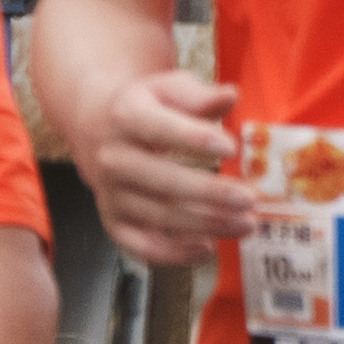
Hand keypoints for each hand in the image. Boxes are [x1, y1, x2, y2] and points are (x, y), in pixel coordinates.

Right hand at [82, 65, 246, 266]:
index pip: (160, 129)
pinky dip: (174, 253)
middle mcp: (112, 157)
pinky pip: (141, 244)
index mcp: (125, 116)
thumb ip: (200, 95)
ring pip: (160, 214)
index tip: (231, 148)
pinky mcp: (112, 219)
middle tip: (248, 199)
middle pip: (163, 180)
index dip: (195, 139)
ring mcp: (110, 192)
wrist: (95, 126)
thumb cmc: (144, 107)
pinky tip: (207, 249)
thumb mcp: (168, 89)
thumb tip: (231, 96)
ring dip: (206, 224)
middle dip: (209, 192)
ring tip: (246, 224)